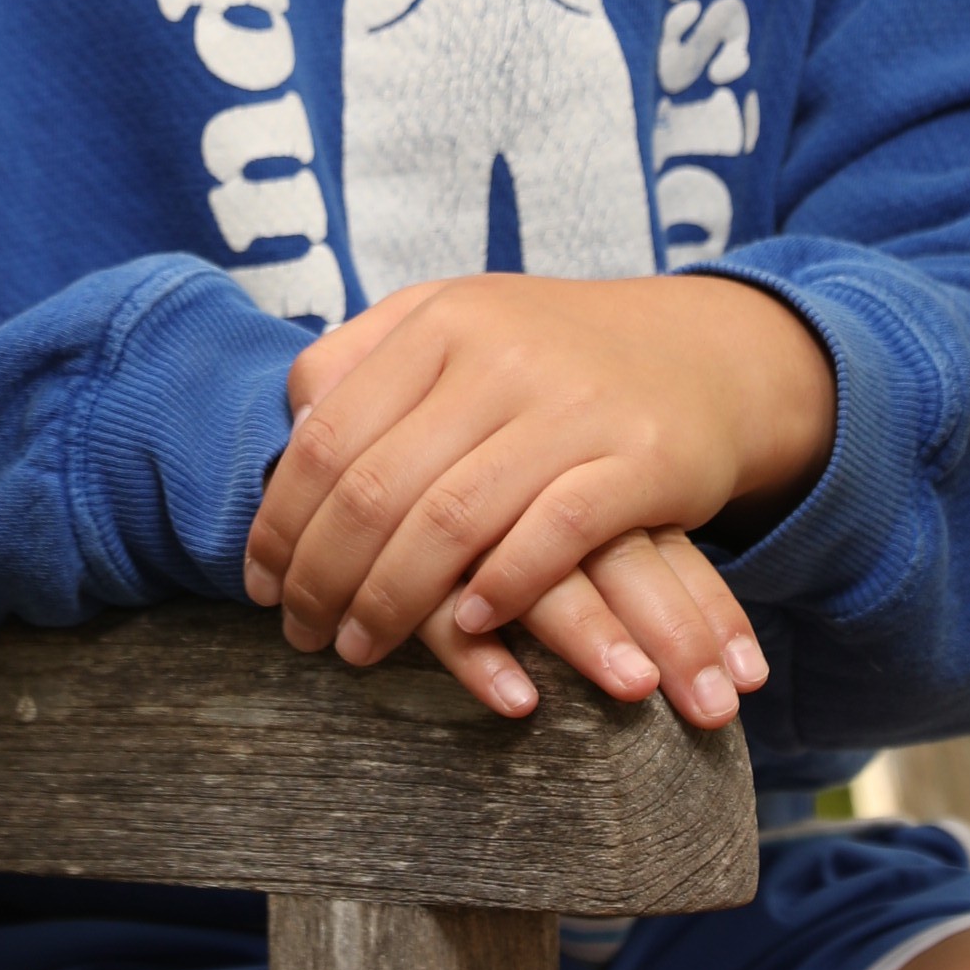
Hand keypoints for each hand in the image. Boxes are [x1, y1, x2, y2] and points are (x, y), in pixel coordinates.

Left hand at [241, 273, 835, 727]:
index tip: (262, 583)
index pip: (328, 432)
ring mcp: (573, 403)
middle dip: (324, 576)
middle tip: (301, 636)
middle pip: (378, 486)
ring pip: (451, 519)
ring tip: (360, 649)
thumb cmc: (556, 353)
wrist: (707, 348)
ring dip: (394, 601)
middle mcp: (499, 352)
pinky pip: (554, 533)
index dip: (282, 518)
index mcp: (439, 320)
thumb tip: (291, 425)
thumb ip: (369, 359)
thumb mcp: (457, 323)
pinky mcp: (643, 456)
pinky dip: (501, 588)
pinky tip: (467, 623)